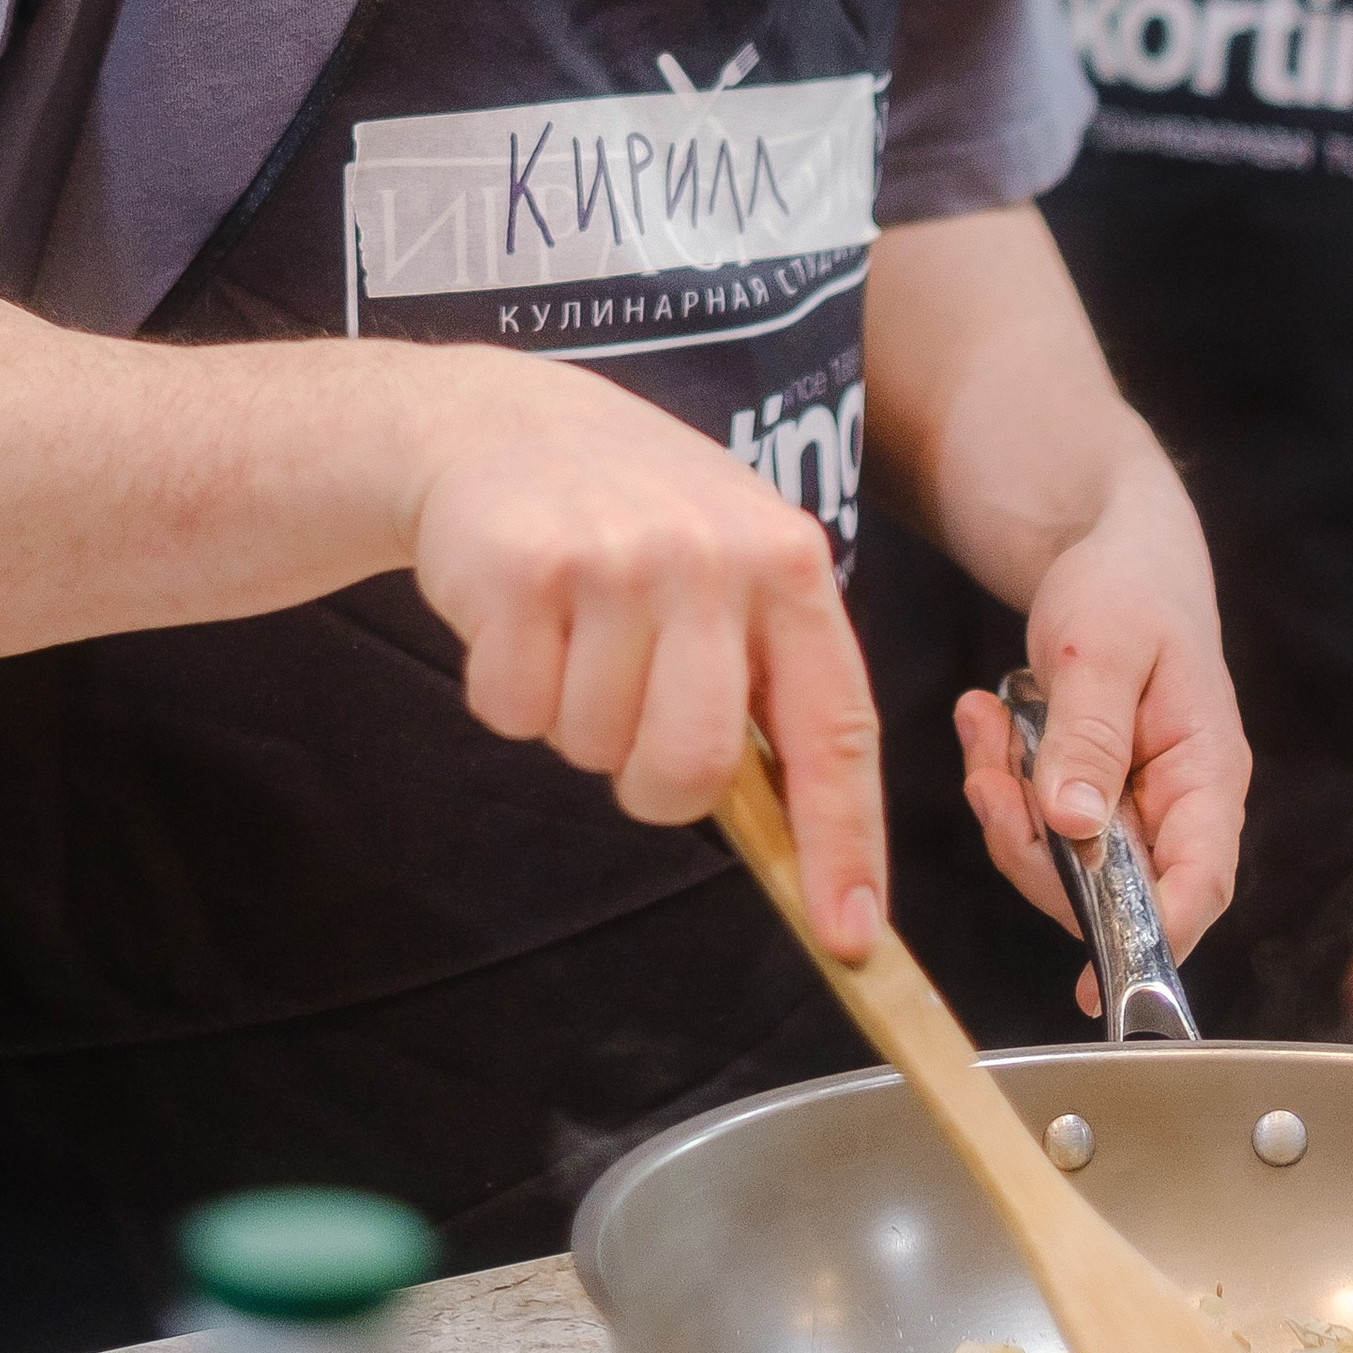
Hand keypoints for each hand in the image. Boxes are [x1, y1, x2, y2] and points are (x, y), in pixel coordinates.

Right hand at [408, 353, 884, 960]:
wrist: (502, 418)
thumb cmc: (633, 512)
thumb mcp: (730, 560)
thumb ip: (766, 675)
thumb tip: (805, 843)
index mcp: (787, 562)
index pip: (834, 728)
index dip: (844, 842)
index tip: (850, 934)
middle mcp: (712, 557)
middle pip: (694, 767)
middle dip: (652, 783)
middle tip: (628, 721)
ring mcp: (615, 559)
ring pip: (593, 747)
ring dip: (573, 720)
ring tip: (573, 632)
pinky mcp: (522, 569)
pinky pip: (513, 713)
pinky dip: (505, 692)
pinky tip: (519, 616)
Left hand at [951, 435, 1248, 994]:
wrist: (1108, 546)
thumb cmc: (1127, 587)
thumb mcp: (1103, 649)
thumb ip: (1091, 737)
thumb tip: (1076, 831)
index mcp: (1207, 773)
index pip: (1199, 884)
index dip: (1155, 938)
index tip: (1097, 978)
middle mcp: (1175, 804)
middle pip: (1111, 890)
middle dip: (1035, 849)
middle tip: (991, 775)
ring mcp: (1129, 804)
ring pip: (1060, 863)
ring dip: (1006, 805)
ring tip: (985, 723)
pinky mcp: (1086, 795)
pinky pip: (1034, 824)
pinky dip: (998, 780)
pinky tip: (985, 718)